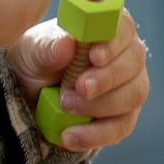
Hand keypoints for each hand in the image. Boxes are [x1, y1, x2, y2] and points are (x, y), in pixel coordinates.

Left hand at [6, 7, 147, 151]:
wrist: (28, 98)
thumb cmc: (36, 63)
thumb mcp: (32, 52)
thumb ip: (48, 47)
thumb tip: (67, 44)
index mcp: (106, 27)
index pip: (123, 27)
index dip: (113, 42)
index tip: (93, 56)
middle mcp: (125, 54)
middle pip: (134, 61)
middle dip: (107, 78)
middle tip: (79, 88)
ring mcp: (129, 86)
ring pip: (133, 95)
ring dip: (100, 105)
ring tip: (65, 107)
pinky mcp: (123, 116)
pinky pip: (121, 127)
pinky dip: (95, 134)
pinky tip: (70, 136)